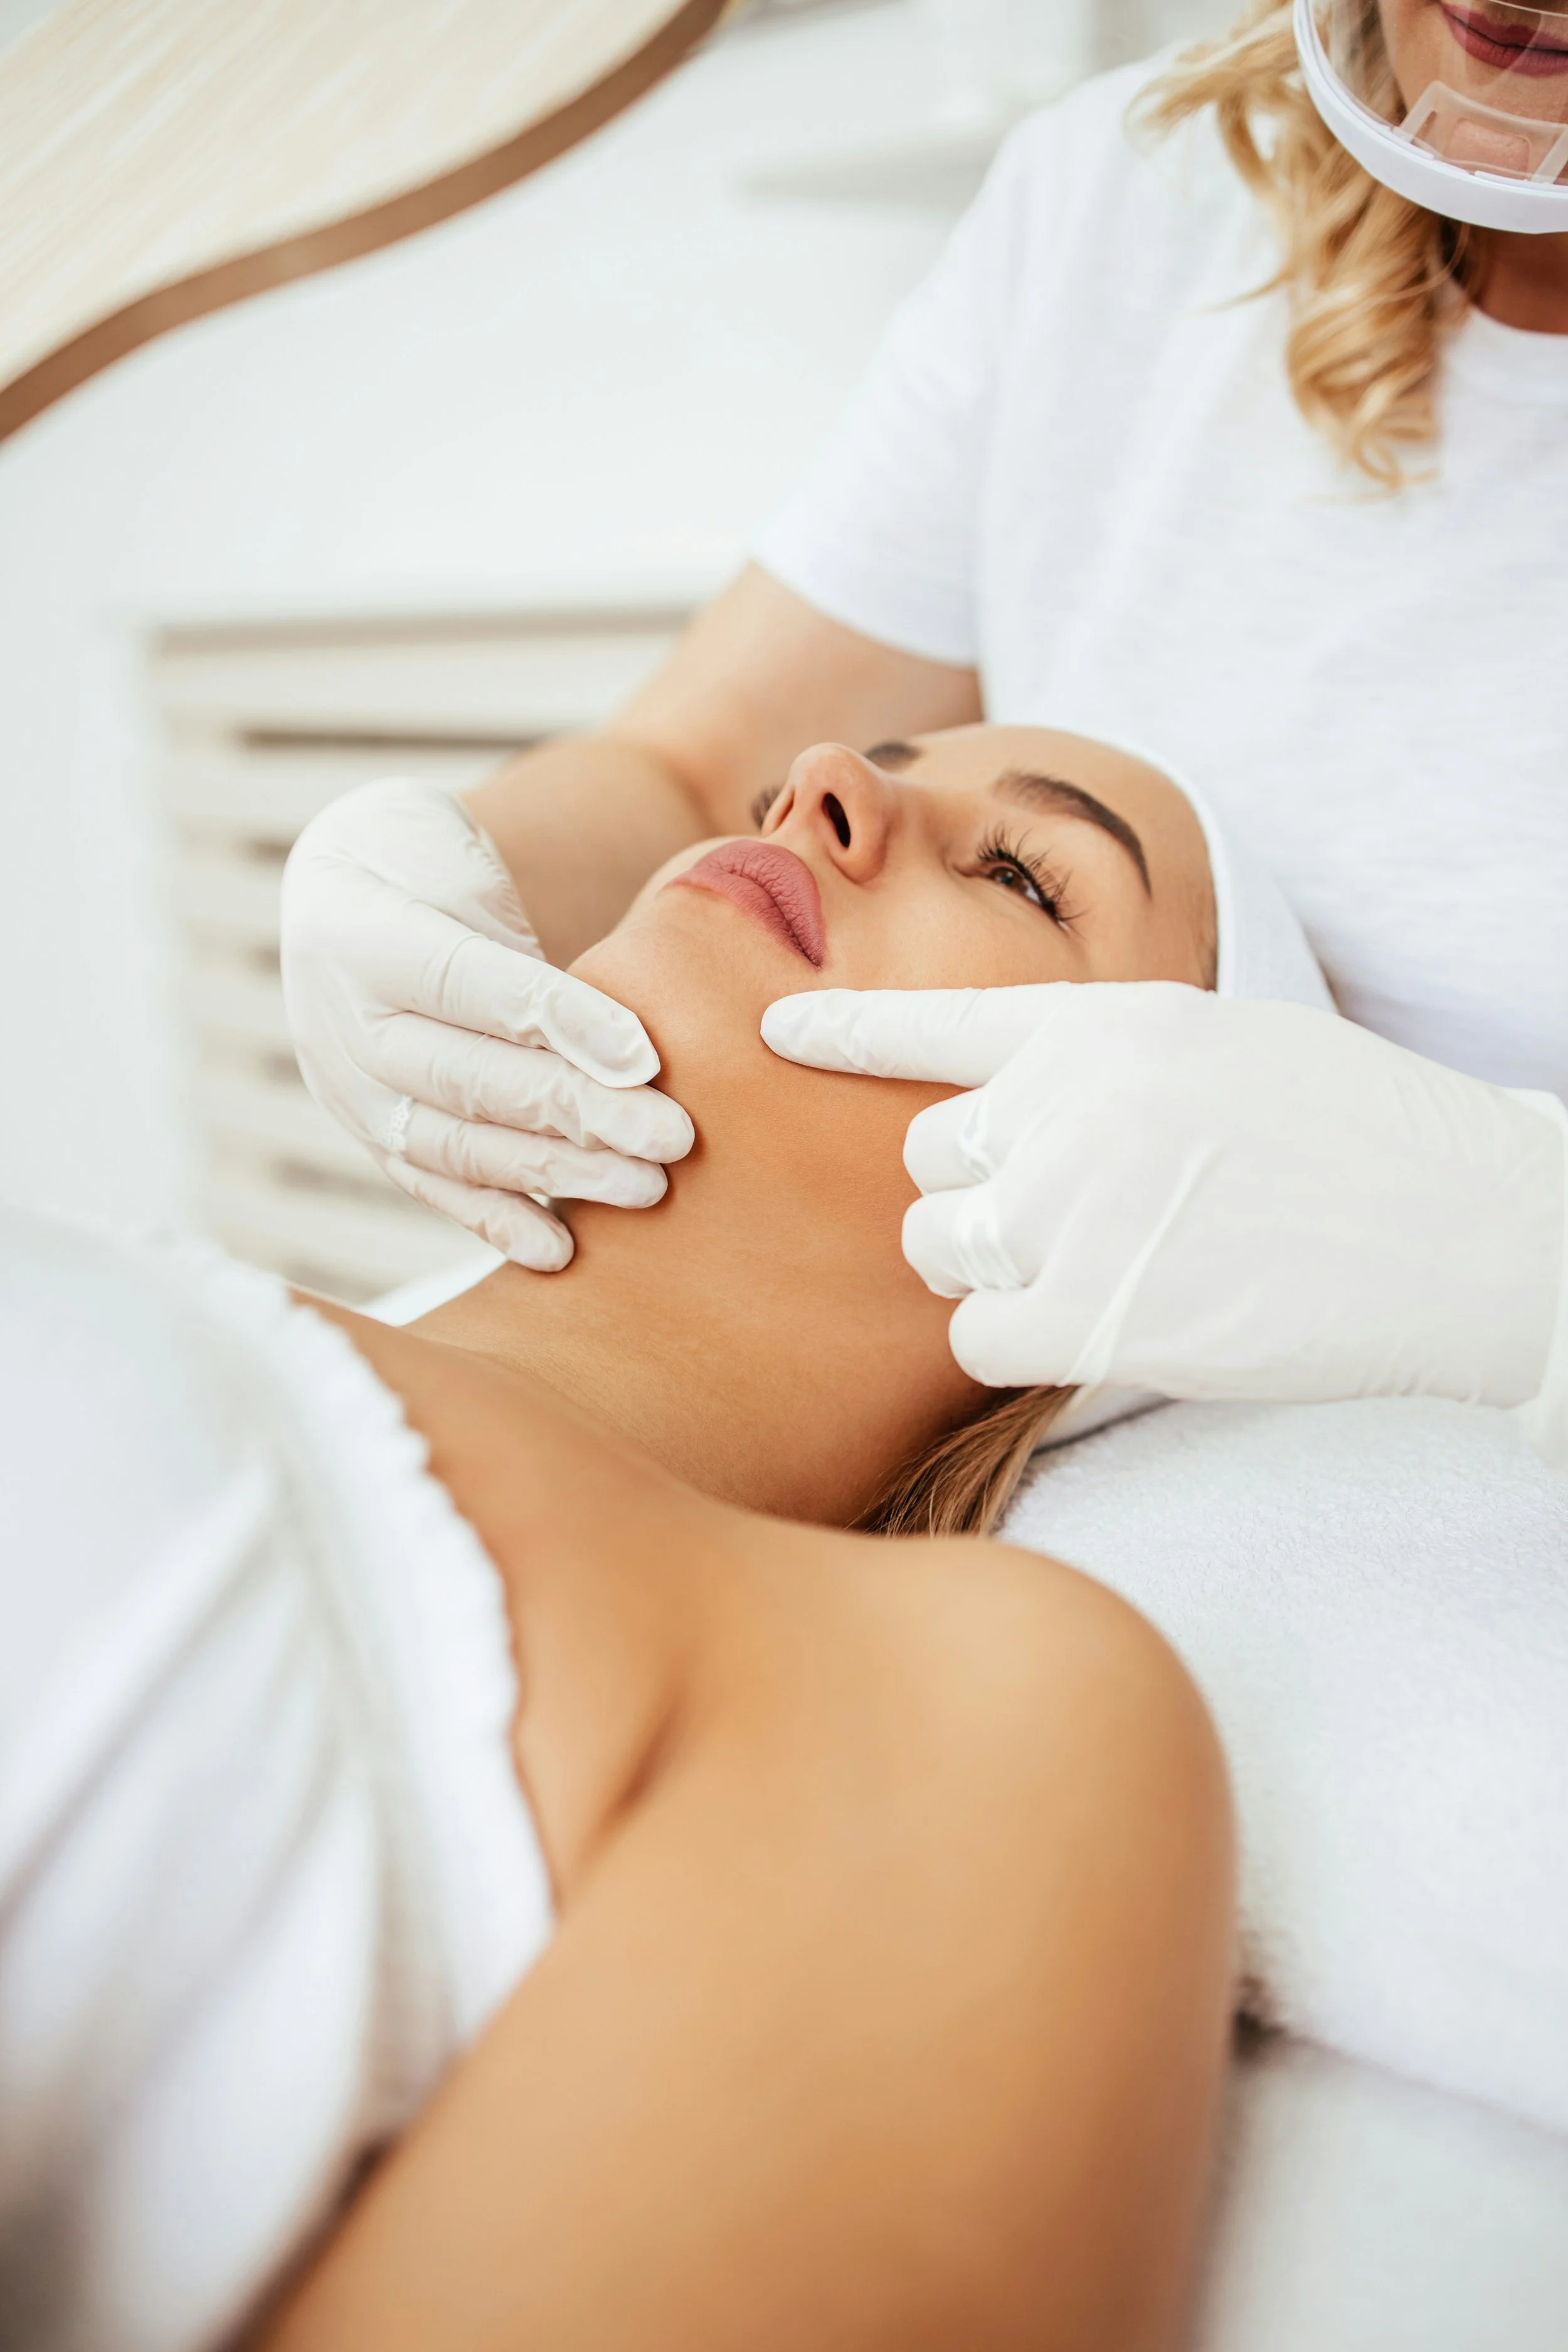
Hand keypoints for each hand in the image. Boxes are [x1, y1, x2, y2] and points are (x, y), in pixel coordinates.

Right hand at [281, 778, 692, 1268]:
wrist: (344, 895)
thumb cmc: (433, 873)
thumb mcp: (471, 875)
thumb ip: (529, 954)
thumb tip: (635, 1054)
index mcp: (364, 933)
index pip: (474, 984)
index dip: (563, 1023)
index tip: (646, 1057)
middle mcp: (344, 1019)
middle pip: (471, 1077)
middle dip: (579, 1113)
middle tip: (670, 1138)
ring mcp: (346, 1086)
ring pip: (456, 1143)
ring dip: (555, 1171)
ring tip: (643, 1188)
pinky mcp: (365, 1133)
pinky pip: (431, 1185)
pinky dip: (496, 1219)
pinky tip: (558, 1249)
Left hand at [762, 983, 1567, 1458]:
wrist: (1470, 1228)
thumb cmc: (1364, 1141)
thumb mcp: (1231, 1050)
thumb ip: (1116, 1070)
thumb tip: (1034, 1116)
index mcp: (1108, 1026)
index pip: (937, 1022)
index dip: (846, 1031)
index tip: (774, 1031)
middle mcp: (1070, 1106)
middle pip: (928, 1158)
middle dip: (978, 1193)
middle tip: (1071, 1219)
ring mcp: (1077, 1211)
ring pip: (939, 1248)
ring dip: (994, 1268)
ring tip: (1101, 1270)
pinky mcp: (1099, 1317)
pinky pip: (980, 1337)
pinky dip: (1020, 1346)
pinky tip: (1101, 1328)